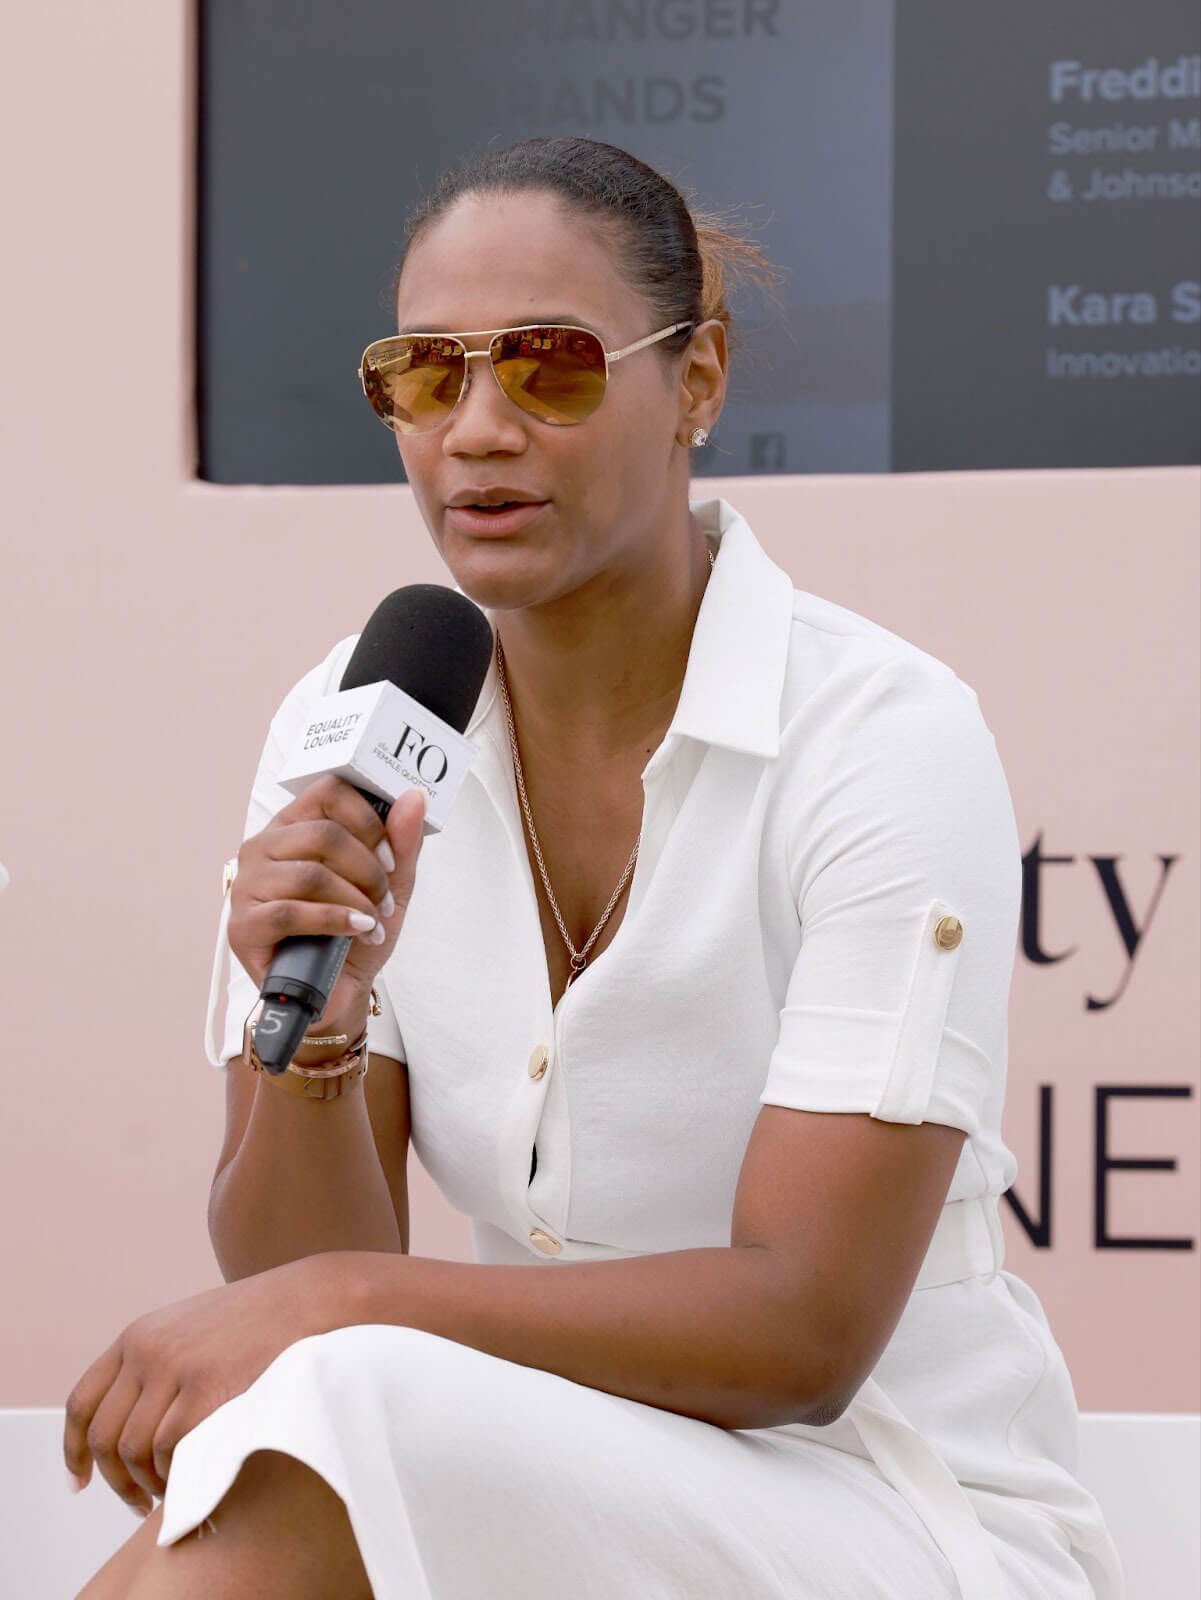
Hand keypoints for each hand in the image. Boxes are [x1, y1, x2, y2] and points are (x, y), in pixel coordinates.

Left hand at [63, 1255, 349, 1516]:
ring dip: (145, 1484)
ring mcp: (175, 1367)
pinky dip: (173, 1474)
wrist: (308, 1299)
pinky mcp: (207, 1387)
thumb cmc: (258, 1322)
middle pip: (104, 1436)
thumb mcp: (191, 1329)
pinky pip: (169, 1449)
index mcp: (138, 1335)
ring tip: (166, 1494)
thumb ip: (157, 1364)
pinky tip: (189, 1479)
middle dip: (116, 1480)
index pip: (83, 1403)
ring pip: (133, 1449)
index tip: (83, 1481)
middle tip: (137, 1501)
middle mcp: (147, 1349)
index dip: (74, 1450)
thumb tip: (133, 1425)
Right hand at [229, 775, 426, 1030]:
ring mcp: (247, 886)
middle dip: (368, 870)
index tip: (390, 856)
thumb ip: (401, 841)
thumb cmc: (355, 930)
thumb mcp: (390, 883)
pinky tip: (356, 930)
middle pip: (324, 834)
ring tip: (372, 921)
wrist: (338, 990)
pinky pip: (291, 912)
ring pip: (311, 874)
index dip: (369, 821)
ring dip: (355, 900)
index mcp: (294, 826)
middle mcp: (263, 847)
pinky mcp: (242, 926)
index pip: (329, 792)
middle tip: (384, 898)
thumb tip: (414, 797)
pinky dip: (334, 921)